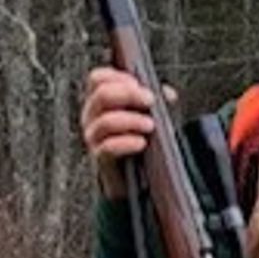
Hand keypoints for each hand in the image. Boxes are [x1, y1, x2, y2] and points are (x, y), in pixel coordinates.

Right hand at [80, 68, 175, 199]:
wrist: (137, 179)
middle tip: (151, 101)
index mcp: (100, 101)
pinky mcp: (99, 159)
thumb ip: (156, 103)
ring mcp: (93, 138)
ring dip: (132, 120)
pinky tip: (142, 143)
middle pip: (102, 95)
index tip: (141, 86)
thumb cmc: (141, 143)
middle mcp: (91, 116)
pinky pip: (108, 147)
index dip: (119, 77)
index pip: (98, 78)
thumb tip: (167, 94)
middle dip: (129, 95)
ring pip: (106, 121)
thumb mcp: (149, 117)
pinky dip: (127, 143)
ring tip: (151, 126)